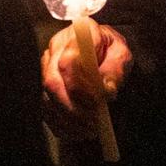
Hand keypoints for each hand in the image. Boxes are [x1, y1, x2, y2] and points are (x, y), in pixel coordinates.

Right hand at [40, 22, 130, 137]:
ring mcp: (45, 66)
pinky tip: (78, 132)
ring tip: (89, 130)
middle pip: (52, 82)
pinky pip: (45, 109)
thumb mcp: (122, 54)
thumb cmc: (111, 51)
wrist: (101, 50)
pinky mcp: (42, 84)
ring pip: (47, 98)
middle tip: (93, 123)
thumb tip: (106, 91)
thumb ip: (116, 70)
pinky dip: (61, 125)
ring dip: (67, 120)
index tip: (98, 103)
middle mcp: (55, 48)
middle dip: (72, 108)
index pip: (69, 61)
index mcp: (77, 33)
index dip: (81, 86)